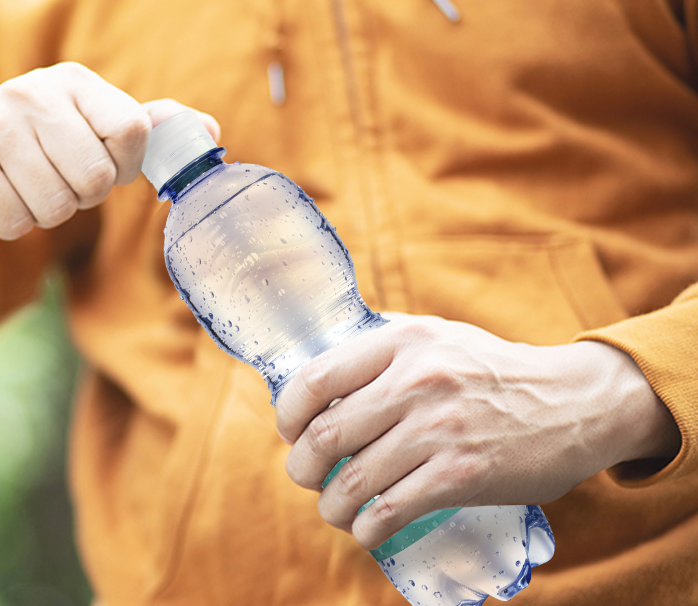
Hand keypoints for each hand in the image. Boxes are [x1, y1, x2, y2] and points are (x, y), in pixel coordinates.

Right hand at [0, 61, 219, 238]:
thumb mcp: (86, 126)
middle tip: (55, 180)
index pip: (132, 131)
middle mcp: (31, 93)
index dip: (123, 165)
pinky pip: (15, 221)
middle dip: (81, 196)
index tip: (101, 162)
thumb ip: (146, 129)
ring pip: (56, 206)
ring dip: (45, 213)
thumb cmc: (32, 144)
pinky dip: (12, 223)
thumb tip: (209, 132)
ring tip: (23, 187)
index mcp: (72, 81)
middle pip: (96, 179)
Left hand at [274, 314, 679, 549]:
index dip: (289, 414)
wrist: (577, 402)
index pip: (316, 379)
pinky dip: (367, 527)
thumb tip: (321, 374)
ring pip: (354, 479)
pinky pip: (391, 509)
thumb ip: (384, 348)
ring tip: (334, 510)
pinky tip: (366, 530)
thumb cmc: (494, 372)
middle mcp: (418, 381)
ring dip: (331, 506)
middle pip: (327, 434)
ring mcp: (440, 429)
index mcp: (403, 342)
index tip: (291, 432)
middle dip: (302, 466)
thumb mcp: (438, 337)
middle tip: (306, 477)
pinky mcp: (462, 474)